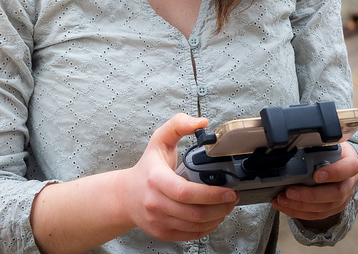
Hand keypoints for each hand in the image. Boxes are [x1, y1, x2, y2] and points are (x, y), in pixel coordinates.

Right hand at [121, 114, 237, 242]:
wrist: (126, 195)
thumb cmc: (146, 167)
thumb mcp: (159, 140)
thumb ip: (179, 124)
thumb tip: (201, 122)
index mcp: (156, 179)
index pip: (186, 192)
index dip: (211, 195)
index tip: (228, 191)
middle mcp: (156, 203)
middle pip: (195, 213)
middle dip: (220, 208)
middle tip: (232, 198)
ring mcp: (159, 220)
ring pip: (195, 226)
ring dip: (216, 219)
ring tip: (225, 207)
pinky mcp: (162, 233)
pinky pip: (190, 235)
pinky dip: (206, 228)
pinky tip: (212, 218)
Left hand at [271, 141, 357, 229]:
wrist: (338, 160)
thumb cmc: (329, 148)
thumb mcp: (327, 141)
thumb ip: (316, 142)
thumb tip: (293, 140)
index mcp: (350, 162)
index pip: (349, 168)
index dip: (334, 173)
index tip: (316, 175)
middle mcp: (350, 182)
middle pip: (335, 193)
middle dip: (310, 195)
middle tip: (289, 191)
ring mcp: (344, 197)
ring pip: (326, 207)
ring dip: (301, 206)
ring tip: (282, 199)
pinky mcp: (334, 207)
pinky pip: (318, 214)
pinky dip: (300, 212)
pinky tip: (285, 207)